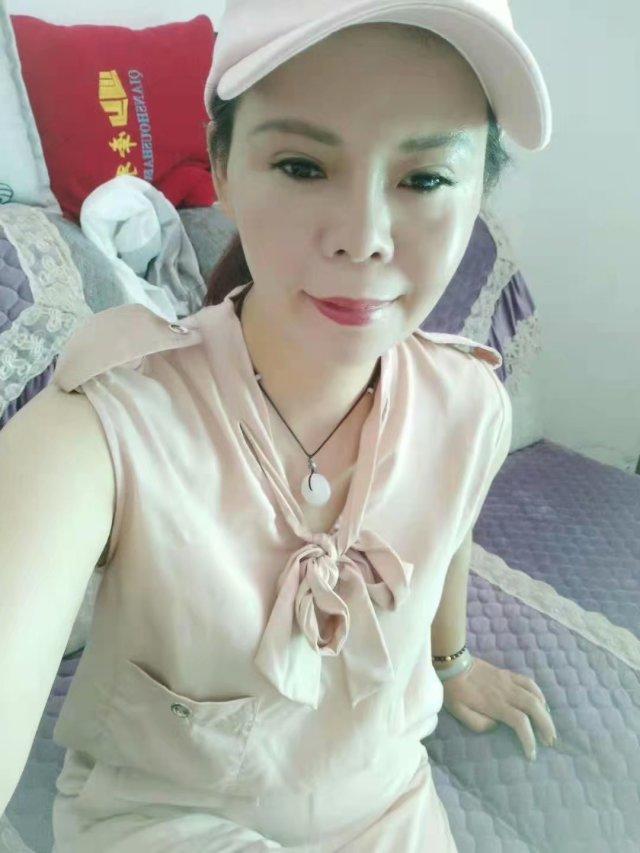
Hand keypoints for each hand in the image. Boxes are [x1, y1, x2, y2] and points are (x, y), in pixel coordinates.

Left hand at [440, 656, 556, 760]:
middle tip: (549, 741)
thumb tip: (497, 726)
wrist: (453, 665)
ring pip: (534, 695)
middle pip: (534, 707)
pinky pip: (528, 682)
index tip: (531, 754)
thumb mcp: (460, 713)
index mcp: (495, 704)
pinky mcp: (507, 674)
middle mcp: (506, 692)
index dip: (529, 739)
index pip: (520, 722)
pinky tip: (542, 703)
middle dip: (545, 726)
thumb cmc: (454, 691)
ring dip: (545, 712)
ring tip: (548, 726)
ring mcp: (508, 681)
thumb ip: (480, 724)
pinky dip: (539, 693)